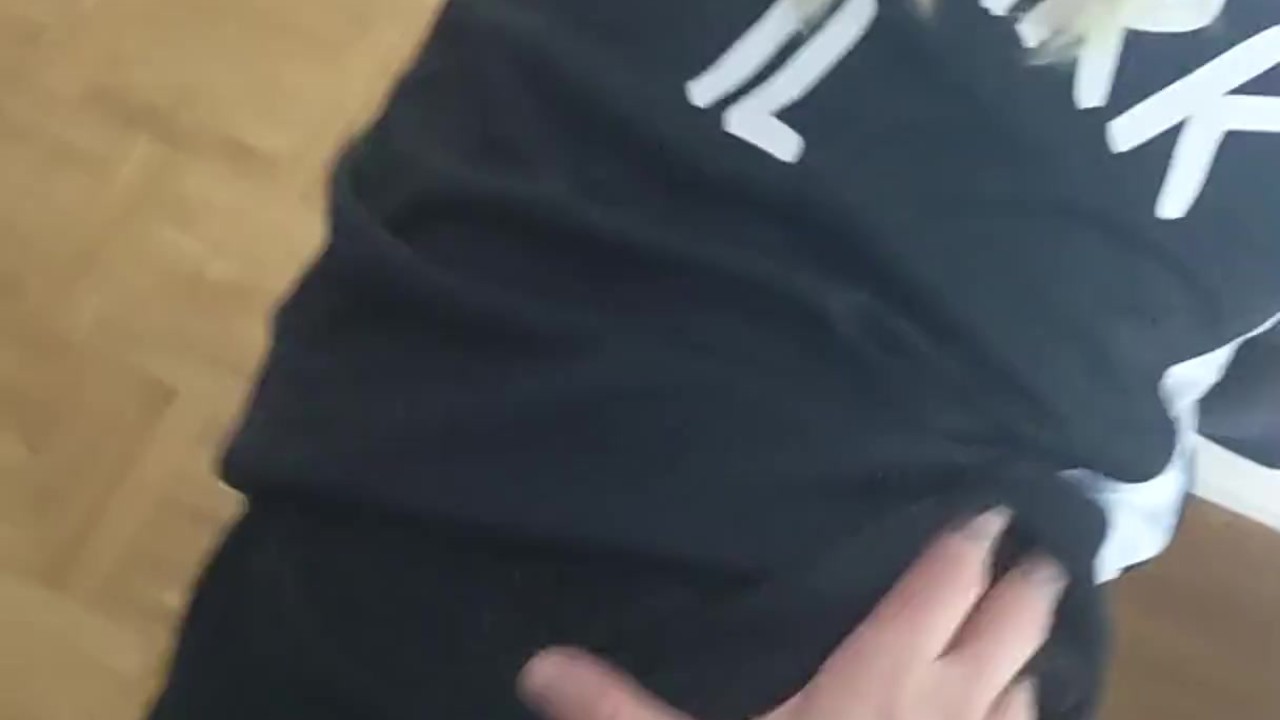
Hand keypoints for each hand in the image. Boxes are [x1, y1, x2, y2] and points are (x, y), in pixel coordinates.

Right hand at [517, 508, 1066, 719]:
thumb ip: (617, 709)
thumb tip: (539, 664)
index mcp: (887, 669)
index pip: (939, 584)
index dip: (967, 541)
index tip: (993, 505)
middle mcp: (955, 699)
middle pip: (1012, 622)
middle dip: (1028, 584)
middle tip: (1041, 553)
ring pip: (1026, 685)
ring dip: (1025, 654)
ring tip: (1023, 634)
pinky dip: (1019, 715)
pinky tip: (1009, 717)